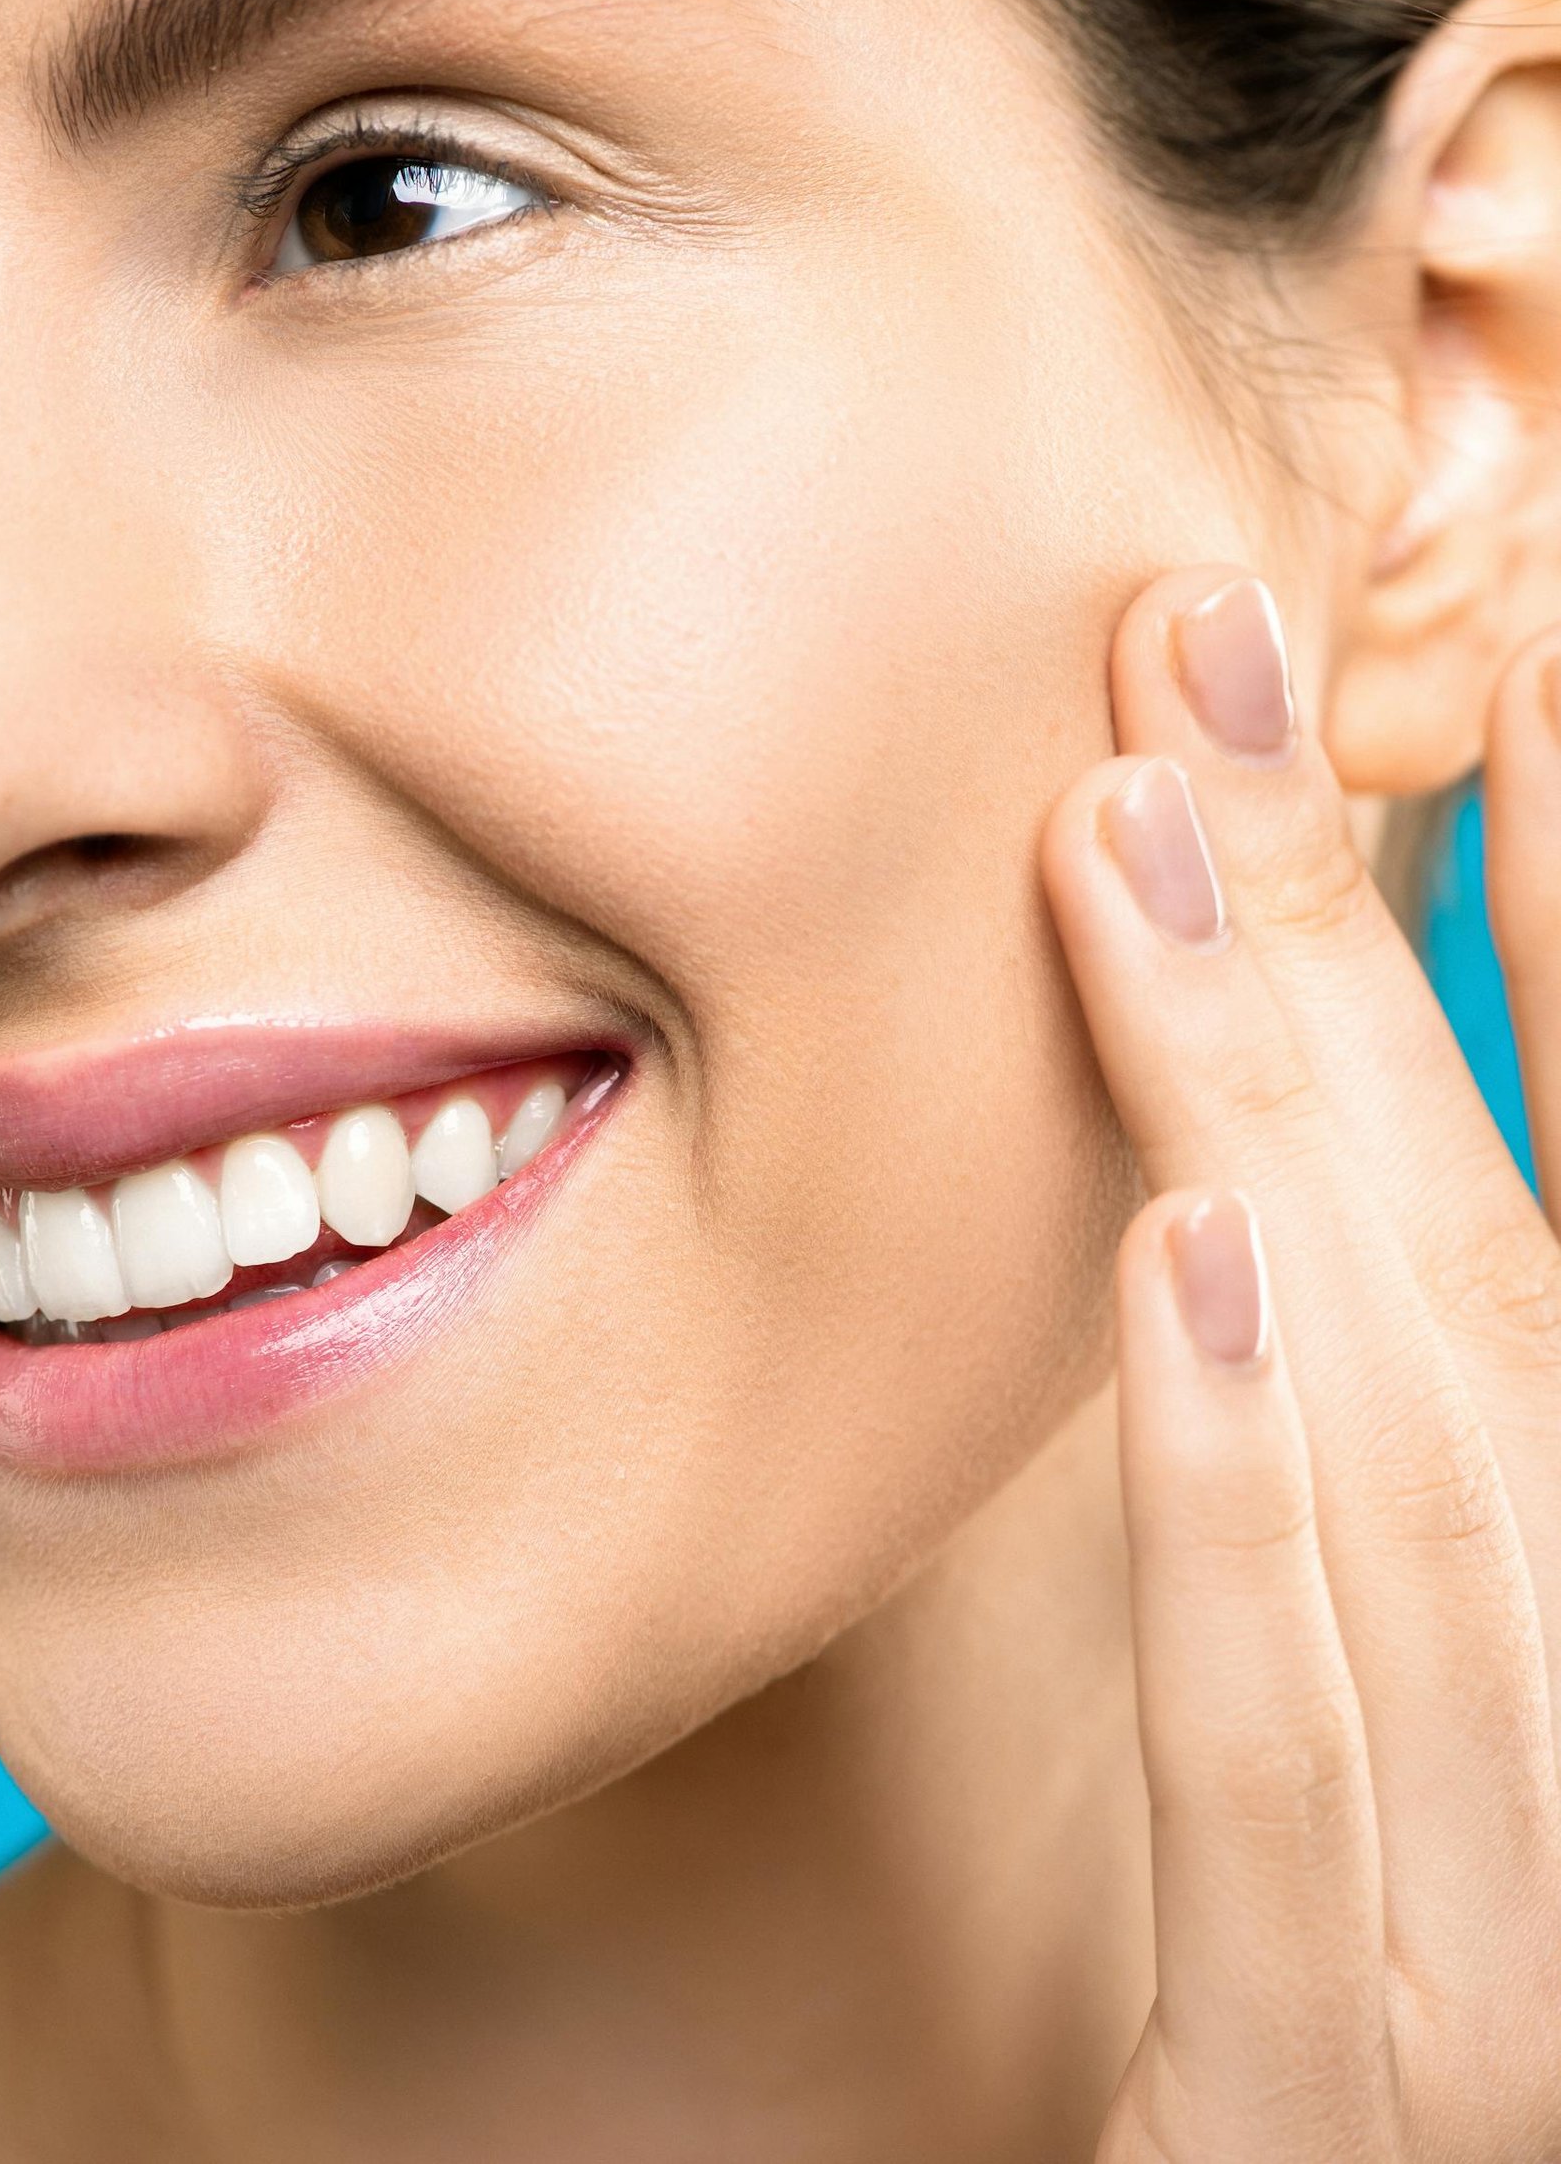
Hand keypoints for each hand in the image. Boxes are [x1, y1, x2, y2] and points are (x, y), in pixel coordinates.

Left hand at [1041, 569, 1560, 2161]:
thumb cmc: (1401, 1955)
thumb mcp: (1416, 1664)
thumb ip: (1387, 1433)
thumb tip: (1279, 1158)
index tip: (1506, 672)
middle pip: (1482, 1261)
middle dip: (1346, 937)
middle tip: (1199, 646)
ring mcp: (1520, 1922)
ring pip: (1409, 1446)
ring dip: (1281, 1112)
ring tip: (1146, 833)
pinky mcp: (1337, 2088)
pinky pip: (1287, 1758)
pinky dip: (1243, 1502)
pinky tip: (1184, 1259)